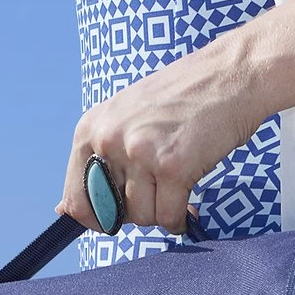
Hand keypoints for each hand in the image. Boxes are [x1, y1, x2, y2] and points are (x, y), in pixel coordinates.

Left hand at [56, 28, 266, 235]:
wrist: (230, 74)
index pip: (75, 200)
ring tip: (177, 189)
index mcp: (91, 129)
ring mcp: (140, 153)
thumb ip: (97, 162)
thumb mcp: (124, 119)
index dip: (96, 219)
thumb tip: (64, 211)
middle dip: (135, 214)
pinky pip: (168, 217)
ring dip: (162, 212)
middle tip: (156, 194)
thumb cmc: (181, 99)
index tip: (115, 219)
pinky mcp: (172, 166)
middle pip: (111, 213)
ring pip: (142, 217)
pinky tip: (189, 207)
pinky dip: (180, 220)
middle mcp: (110, 140)